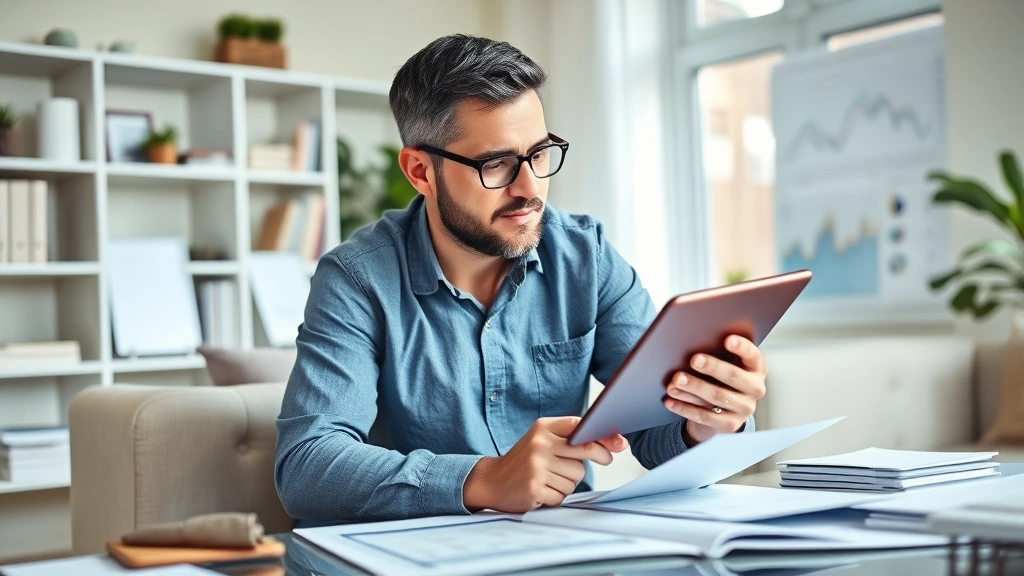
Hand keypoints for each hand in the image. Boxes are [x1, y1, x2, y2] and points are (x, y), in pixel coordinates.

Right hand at [462, 416, 628, 512]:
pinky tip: (542, 490)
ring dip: (569, 482)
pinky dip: (556, 496)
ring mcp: (537, 466)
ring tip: (550, 479)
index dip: (602, 436)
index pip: (579, 427)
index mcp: (542, 428)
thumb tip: (613, 443)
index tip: (619, 443)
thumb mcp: (542, 440)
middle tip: (606, 459)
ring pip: (576, 477)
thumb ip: (572, 438)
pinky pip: (562, 494)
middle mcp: (539, 444)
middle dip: (600, 456)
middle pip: (585, 451)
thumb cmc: (525, 461)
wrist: (492, 481)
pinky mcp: (535, 487)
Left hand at [663, 335, 766, 444]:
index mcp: (756, 369)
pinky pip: (705, 416)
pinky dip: (684, 408)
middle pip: (733, 376)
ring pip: (717, 396)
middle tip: (693, 360)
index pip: (753, 355)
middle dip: (712, 367)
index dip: (741, 347)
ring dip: (694, 387)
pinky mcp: (730, 424)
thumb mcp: (725, 365)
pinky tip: (670, 400)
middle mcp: (755, 389)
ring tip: (675, 381)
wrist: (725, 411)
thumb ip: (716, 355)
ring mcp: (744, 409)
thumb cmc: (722, 378)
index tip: (727, 339)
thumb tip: (691, 346)